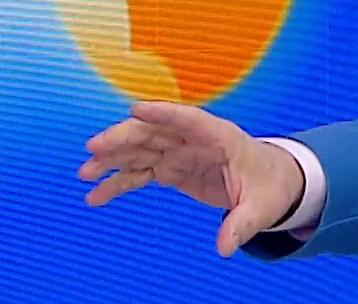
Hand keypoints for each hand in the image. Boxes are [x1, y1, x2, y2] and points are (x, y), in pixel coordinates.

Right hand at [80, 100, 306, 256]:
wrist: (272, 185)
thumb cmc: (271, 187)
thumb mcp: (262, 207)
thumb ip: (243, 224)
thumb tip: (227, 248)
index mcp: (223, 138)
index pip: (191, 119)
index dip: (164, 113)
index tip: (136, 109)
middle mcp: (197, 141)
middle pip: (156, 132)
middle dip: (125, 137)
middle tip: (94, 148)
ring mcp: (182, 153)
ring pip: (142, 149)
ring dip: (114, 158)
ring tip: (85, 173)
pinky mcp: (174, 169)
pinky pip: (142, 172)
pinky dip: (120, 182)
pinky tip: (96, 195)